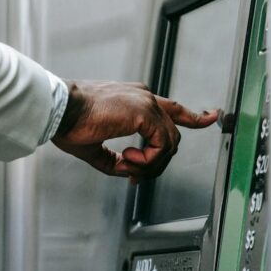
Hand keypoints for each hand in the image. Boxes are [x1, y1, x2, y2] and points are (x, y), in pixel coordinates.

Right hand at [51, 80, 219, 182]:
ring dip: (150, 164)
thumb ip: (117, 159)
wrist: (59, 110)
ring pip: (169, 143)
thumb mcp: (96, 146)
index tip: (212, 116)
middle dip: (157, 162)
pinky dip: (148, 161)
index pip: (173, 108)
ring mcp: (147, 103)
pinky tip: (128, 160)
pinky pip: (161, 146)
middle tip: (133, 173)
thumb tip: (129, 172)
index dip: (195, 117)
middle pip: (172, 135)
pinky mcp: (145, 112)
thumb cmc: (68, 122)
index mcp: (134, 99)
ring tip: (126, 166)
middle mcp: (144, 97)